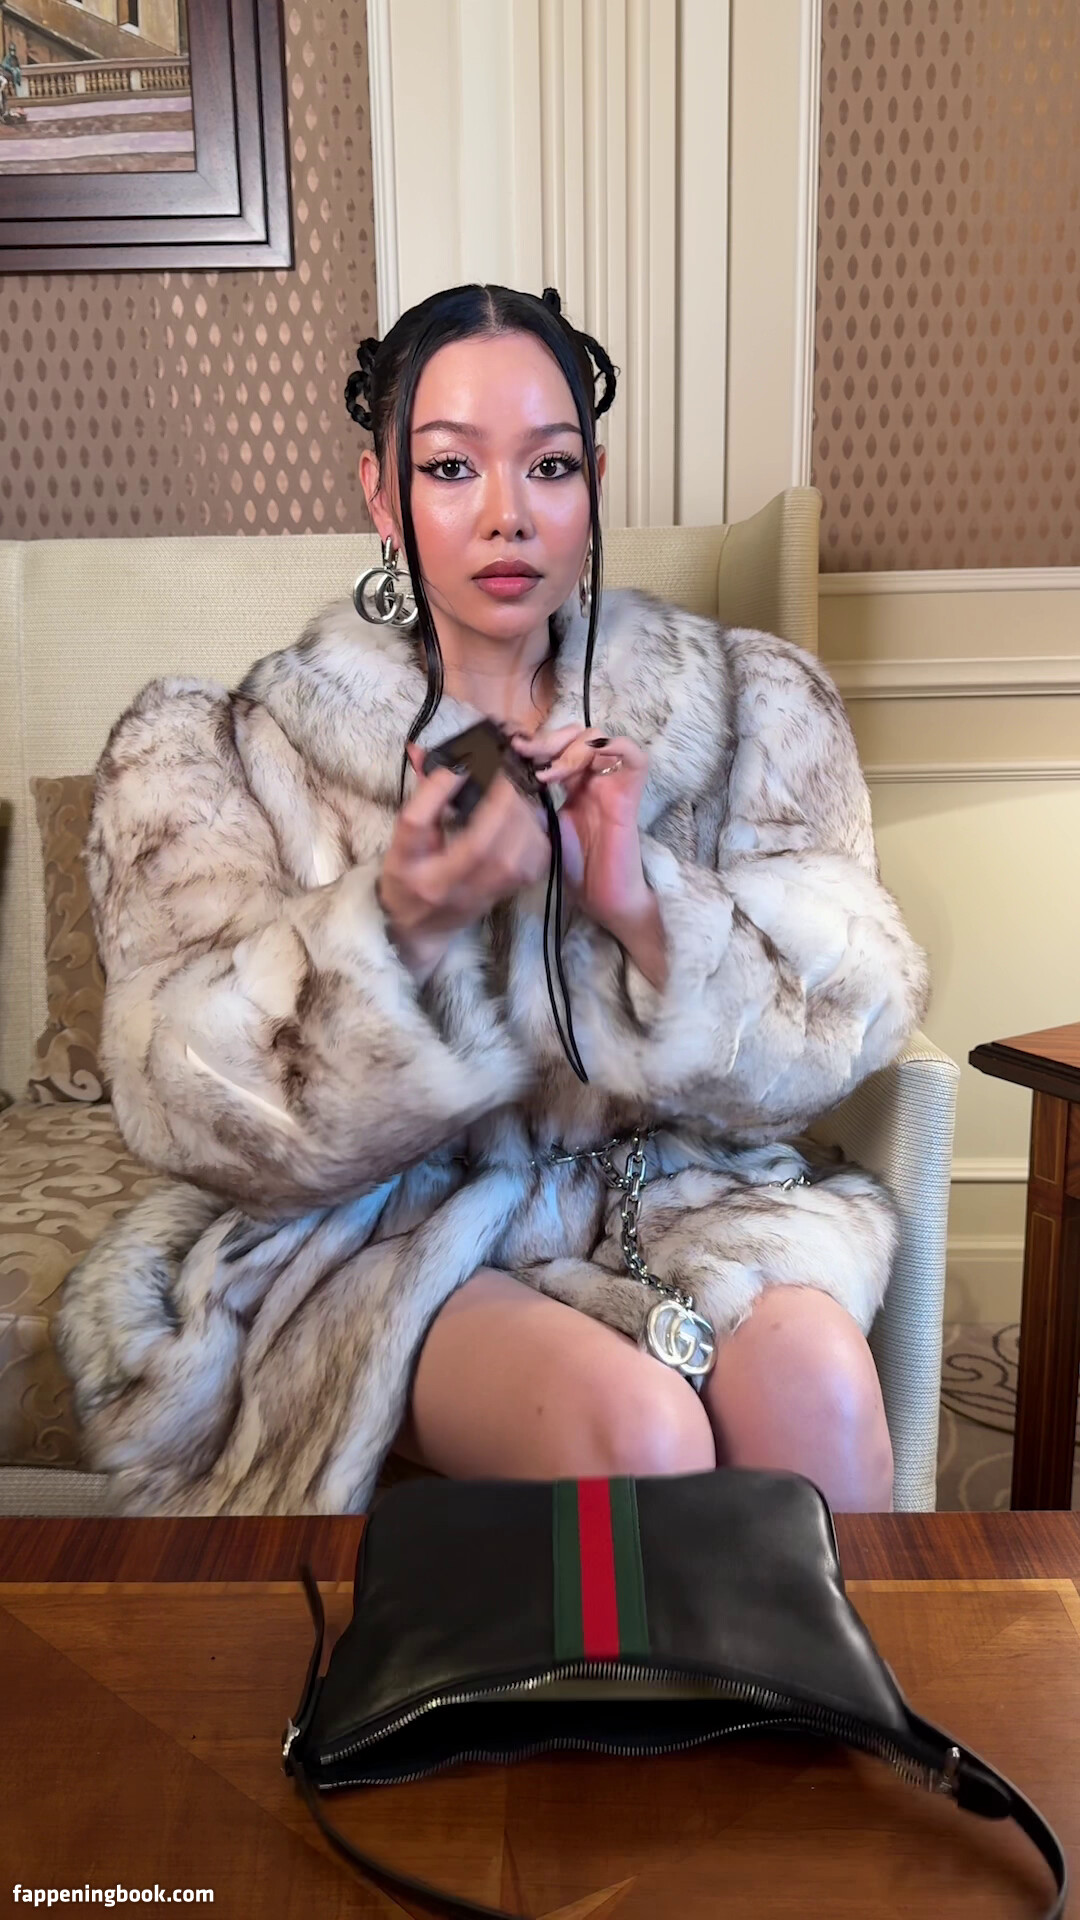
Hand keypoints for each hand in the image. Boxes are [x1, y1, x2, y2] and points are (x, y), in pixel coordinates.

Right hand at [377, 744, 551, 982]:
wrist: (422, 927)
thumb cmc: (409, 877)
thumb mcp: (402, 841)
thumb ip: (422, 800)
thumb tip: (437, 757)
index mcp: (411, 867)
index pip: (417, 828)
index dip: (436, 793)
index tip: (460, 763)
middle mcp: (449, 885)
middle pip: (480, 847)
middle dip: (500, 803)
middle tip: (508, 770)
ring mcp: (481, 895)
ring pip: (513, 861)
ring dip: (524, 819)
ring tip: (522, 790)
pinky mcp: (506, 895)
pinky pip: (532, 866)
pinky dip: (538, 837)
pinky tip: (532, 816)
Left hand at [511, 726, 668, 987]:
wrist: (601, 895)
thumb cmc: (573, 865)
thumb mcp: (540, 825)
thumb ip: (528, 799)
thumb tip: (497, 777)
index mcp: (574, 782)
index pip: (558, 745)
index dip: (535, 742)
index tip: (509, 749)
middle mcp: (594, 776)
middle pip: (575, 734)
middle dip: (547, 740)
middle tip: (523, 753)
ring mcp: (613, 781)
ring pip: (597, 737)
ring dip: (568, 747)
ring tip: (546, 772)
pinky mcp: (628, 791)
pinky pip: (631, 753)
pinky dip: (605, 748)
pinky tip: (572, 768)